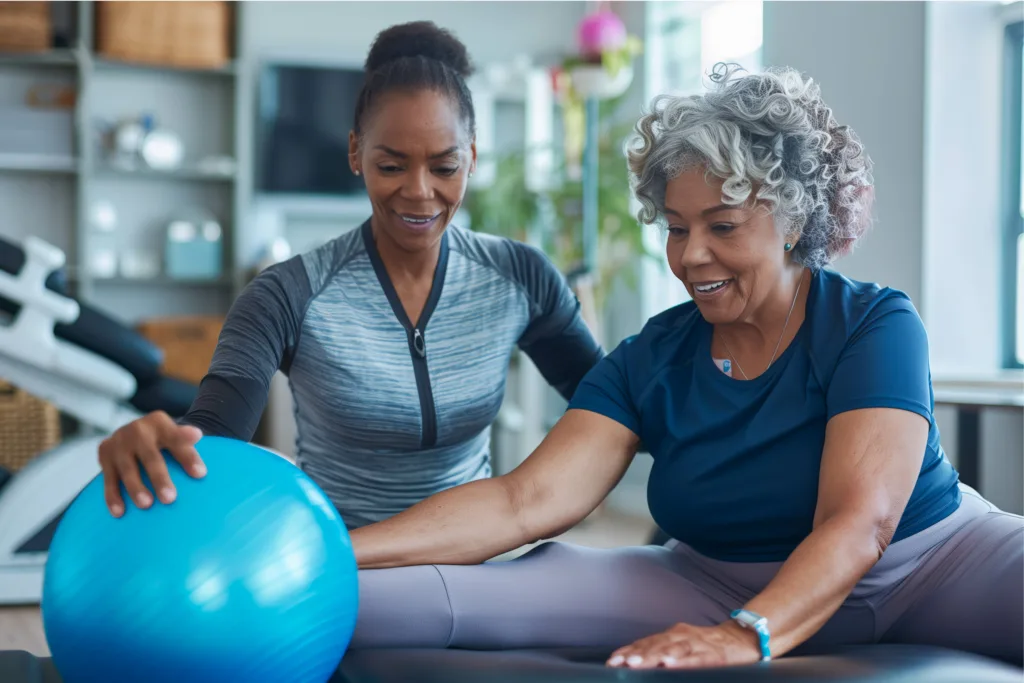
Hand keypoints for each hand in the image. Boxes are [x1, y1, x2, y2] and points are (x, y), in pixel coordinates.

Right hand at [97, 411, 205, 516]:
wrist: (137, 432)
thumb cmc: (164, 440)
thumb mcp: (175, 434)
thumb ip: (184, 437)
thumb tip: (196, 435)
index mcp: (160, 422)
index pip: (177, 440)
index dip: (188, 456)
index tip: (200, 474)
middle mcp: (137, 430)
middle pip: (150, 456)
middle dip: (159, 478)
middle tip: (170, 498)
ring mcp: (119, 441)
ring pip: (127, 469)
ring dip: (136, 488)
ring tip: (146, 505)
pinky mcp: (104, 453)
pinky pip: (108, 479)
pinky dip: (113, 496)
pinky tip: (119, 512)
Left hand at [606, 622, 762, 669]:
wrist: (741, 638)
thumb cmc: (707, 645)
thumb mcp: (682, 646)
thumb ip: (662, 651)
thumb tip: (634, 662)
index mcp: (672, 635)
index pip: (646, 643)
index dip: (628, 651)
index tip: (612, 661)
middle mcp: (682, 636)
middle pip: (655, 645)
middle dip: (636, 654)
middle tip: (620, 663)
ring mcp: (697, 644)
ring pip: (671, 650)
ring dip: (653, 657)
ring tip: (638, 664)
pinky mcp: (713, 655)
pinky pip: (695, 659)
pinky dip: (682, 662)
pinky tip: (670, 665)